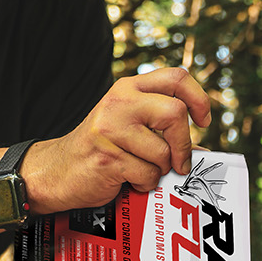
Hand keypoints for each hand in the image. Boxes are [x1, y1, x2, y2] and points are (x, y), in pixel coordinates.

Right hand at [25, 66, 213, 212]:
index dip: (198, 99)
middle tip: (180, 162)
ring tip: (140, 169)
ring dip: (160, 170)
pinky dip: (144, 183)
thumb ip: (162, 129)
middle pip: (175, 113)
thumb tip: (205, 151)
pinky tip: (127, 179)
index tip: (203, 122)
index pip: (176, 77)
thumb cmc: (102, 150)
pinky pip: (147, 174)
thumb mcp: (129, 126)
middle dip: (184, 144)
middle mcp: (120, 101)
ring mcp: (110, 127)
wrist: (56, 170)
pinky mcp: (107, 155)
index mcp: (129, 87)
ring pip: (163, 151)